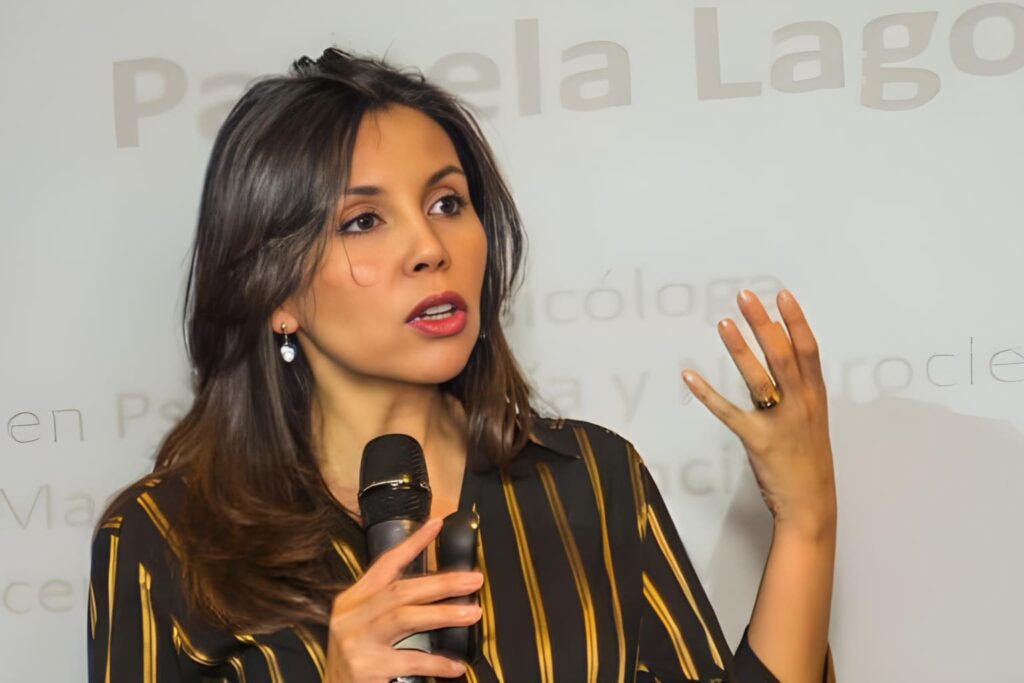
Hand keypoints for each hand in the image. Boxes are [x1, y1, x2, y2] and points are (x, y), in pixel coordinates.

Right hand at [325, 517, 483, 681]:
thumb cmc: (357, 665)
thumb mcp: (364, 630)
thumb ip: (389, 610)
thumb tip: (437, 592)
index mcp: (352, 603)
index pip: (384, 565)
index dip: (412, 544)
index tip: (437, 525)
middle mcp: (350, 618)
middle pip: (400, 590)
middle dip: (441, 582)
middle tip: (473, 580)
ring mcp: (355, 642)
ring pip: (404, 617)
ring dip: (442, 613)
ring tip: (472, 613)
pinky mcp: (365, 668)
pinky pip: (409, 659)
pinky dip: (436, 662)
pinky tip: (456, 665)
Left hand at [681, 289, 836, 538]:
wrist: (811, 504)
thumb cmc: (809, 459)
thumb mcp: (813, 419)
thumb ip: (799, 390)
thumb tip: (779, 356)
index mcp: (816, 396)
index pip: (808, 350)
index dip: (795, 321)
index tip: (781, 295)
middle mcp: (801, 404)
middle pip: (782, 355)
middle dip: (763, 323)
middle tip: (745, 297)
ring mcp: (780, 422)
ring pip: (758, 378)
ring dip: (740, 349)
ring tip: (723, 323)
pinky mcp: (757, 440)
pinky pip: (728, 412)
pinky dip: (707, 393)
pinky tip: (689, 376)